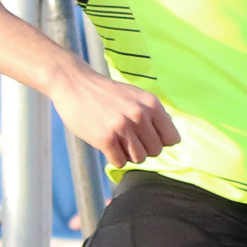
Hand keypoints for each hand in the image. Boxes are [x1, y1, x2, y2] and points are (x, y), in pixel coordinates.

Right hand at [48, 62, 178, 165]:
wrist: (74, 84)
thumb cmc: (105, 93)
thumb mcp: (135, 96)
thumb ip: (151, 114)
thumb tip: (165, 139)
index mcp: (151, 104)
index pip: (172, 139)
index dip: (159, 141)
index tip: (146, 137)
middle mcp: (139, 116)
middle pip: (155, 151)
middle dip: (143, 149)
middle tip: (128, 141)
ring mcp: (122, 127)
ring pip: (139, 158)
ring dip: (129, 155)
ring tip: (118, 144)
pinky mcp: (104, 139)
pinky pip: (119, 162)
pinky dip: (114, 158)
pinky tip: (107, 147)